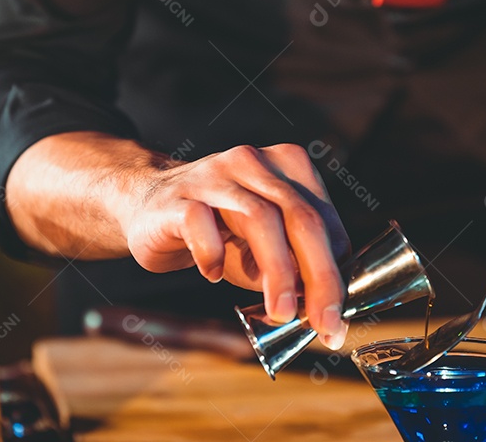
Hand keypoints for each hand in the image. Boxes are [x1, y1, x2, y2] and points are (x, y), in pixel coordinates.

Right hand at [119, 143, 351, 347]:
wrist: (148, 205)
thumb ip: (296, 267)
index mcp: (285, 166)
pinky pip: (199, 223)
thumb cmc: (218, 228)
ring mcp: (213, 176)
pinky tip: (214, 276)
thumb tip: (326, 309)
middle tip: (325, 322)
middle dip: (320, 276)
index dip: (337, 269)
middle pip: (300, 217)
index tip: (337, 314)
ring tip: (281, 312)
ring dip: (277, 272)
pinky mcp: (177, 198)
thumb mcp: (265, 245)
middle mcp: (253, 162)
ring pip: (258, 218)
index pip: (324, 219)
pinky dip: (212, 254)